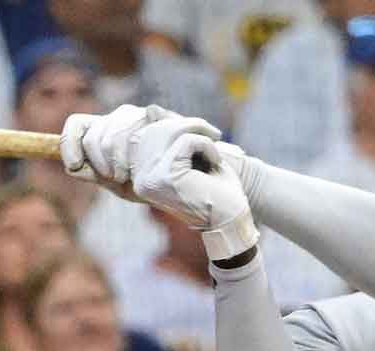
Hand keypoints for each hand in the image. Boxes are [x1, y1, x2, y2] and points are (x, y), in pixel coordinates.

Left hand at [62, 104, 216, 201]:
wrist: (191, 183)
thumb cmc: (154, 184)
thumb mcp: (120, 185)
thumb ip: (96, 175)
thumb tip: (72, 168)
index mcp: (106, 132)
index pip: (78, 125)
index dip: (69, 142)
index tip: (73, 165)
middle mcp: (122, 117)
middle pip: (96, 130)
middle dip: (99, 158)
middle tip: (116, 179)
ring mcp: (143, 114)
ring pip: (116, 127)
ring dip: (118, 157)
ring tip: (132, 176)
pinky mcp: (163, 116)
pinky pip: (143, 122)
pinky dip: (141, 146)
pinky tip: (149, 162)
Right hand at [128, 123, 256, 258]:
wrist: (233, 217)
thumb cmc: (216, 188)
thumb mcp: (191, 155)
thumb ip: (171, 134)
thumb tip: (149, 108)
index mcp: (142, 177)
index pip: (149, 133)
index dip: (177, 125)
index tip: (204, 135)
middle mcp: (141, 179)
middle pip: (157, 129)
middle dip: (190, 125)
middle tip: (214, 135)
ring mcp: (150, 179)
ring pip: (171, 132)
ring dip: (200, 136)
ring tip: (214, 153)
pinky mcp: (166, 176)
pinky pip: (186, 142)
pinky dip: (207, 146)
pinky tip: (215, 164)